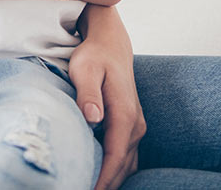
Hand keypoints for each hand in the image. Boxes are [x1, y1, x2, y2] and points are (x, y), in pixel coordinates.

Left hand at [69, 5, 145, 189]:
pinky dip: (115, 171)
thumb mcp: (84, 69)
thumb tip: (92, 118)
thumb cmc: (94, 56)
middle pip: (122, 167)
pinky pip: (126, 157)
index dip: (102, 180)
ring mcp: (136, 127)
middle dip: (105, 185)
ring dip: (111, 180)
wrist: (110, 44)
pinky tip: (100, 178)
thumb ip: (87, 93)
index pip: (115, 158)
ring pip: (126, 165)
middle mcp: (135, 125)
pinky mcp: (131, 126)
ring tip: (90, 188)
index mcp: (124, 115)